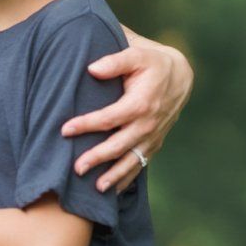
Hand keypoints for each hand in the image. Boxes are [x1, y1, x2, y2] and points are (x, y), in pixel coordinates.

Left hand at [60, 29, 193, 192]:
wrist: (180, 77)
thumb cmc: (152, 63)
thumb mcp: (137, 54)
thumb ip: (114, 61)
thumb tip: (92, 69)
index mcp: (141, 103)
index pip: (109, 118)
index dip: (87, 124)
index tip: (65, 130)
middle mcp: (148, 124)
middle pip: (119, 145)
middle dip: (97, 158)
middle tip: (76, 168)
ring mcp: (153, 136)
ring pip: (131, 160)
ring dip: (114, 176)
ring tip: (96, 189)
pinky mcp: (155, 143)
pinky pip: (141, 164)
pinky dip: (128, 178)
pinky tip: (114, 191)